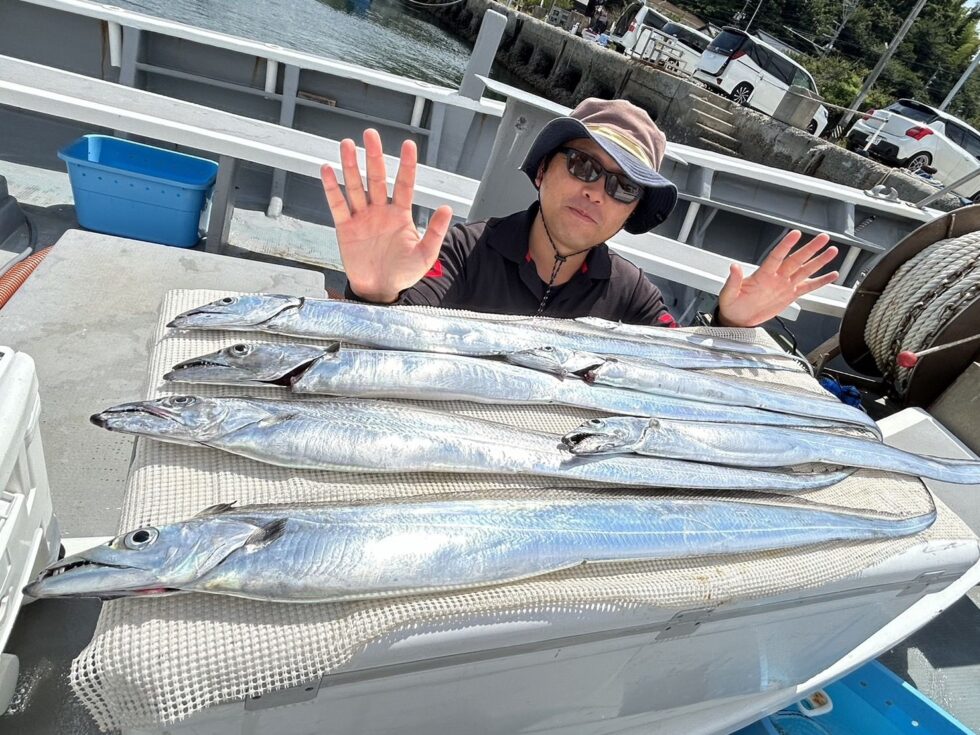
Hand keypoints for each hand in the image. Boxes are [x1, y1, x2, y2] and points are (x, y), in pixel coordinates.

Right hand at [320, 129, 452, 302]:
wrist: (380, 290)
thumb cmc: (404, 273)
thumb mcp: (425, 255)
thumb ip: (434, 232)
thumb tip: (446, 208)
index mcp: (401, 215)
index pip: (405, 184)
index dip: (407, 165)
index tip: (408, 144)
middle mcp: (380, 211)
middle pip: (377, 178)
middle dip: (374, 156)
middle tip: (371, 134)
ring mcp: (362, 218)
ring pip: (356, 186)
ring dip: (351, 166)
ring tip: (347, 144)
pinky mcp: (345, 228)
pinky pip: (337, 205)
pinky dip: (332, 188)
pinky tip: (327, 170)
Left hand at [717, 231, 838, 327]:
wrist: (738, 318)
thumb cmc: (731, 304)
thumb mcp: (728, 293)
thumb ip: (733, 280)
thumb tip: (733, 267)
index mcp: (762, 274)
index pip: (777, 256)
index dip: (786, 245)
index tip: (795, 234)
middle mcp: (776, 277)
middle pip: (796, 260)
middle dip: (810, 249)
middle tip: (823, 237)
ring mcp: (785, 285)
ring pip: (805, 270)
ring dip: (819, 261)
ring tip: (832, 250)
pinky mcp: (790, 295)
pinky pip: (808, 287)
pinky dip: (820, 282)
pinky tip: (832, 275)